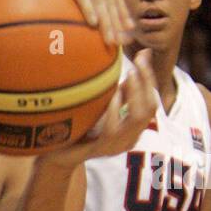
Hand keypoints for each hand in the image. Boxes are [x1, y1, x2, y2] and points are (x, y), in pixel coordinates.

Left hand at [37, 49, 156, 171]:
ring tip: (129, 75)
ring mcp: (117, 145)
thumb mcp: (106, 105)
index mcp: (133, 128)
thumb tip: (136, 57)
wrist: (58, 154)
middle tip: (138, 63)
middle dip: (146, 83)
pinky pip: (112, 129)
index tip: (144, 55)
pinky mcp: (101, 148)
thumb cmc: (82, 127)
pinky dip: (114, 109)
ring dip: (135, 94)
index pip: (152, 102)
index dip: (150, 79)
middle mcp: (130, 138)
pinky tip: (112, 95)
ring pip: (137, 119)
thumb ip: (122, 89)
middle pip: (150, 109)